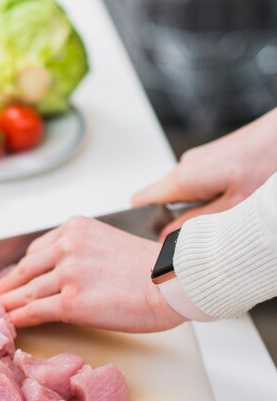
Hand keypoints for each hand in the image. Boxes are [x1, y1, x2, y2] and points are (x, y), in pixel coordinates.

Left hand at [0, 217, 185, 331]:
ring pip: (26, 291)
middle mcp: (66, 247)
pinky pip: (34, 311)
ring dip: (8, 305)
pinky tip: (10, 325)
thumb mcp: (110, 243)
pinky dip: (19, 318)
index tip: (10, 277)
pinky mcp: (70, 301)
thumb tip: (64, 270)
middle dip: (6, 285)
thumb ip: (83, 251)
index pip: (36, 250)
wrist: (174, 281)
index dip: (21, 268)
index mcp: (74, 229)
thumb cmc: (154, 268)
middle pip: (26, 270)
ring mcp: (66, 274)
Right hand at [132, 107, 276, 237]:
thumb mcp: (234, 204)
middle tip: (205, 226)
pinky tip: (231, 194)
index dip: (145, 222)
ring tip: (227, 206)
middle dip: (177, 217)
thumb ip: (197, 222)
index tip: (160, 237)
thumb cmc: (268, 160)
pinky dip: (207, 194)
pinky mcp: (208, 158)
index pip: (140, 202)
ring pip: (180, 192)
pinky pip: (194, 183)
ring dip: (196, 205)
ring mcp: (196, 160)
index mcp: (183, 178)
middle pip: (160, 199)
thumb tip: (168, 237)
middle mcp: (184, 166)